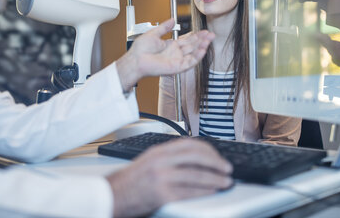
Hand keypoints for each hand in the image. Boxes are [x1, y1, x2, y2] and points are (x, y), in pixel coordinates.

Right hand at [106, 138, 232, 217]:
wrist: (112, 195)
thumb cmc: (131, 180)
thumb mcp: (149, 160)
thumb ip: (169, 157)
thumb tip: (195, 159)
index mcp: (159, 151)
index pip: (190, 144)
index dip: (209, 150)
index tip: (218, 157)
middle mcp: (161, 161)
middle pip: (197, 157)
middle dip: (216, 163)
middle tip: (227, 169)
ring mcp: (162, 177)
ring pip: (196, 175)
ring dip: (215, 179)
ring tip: (225, 182)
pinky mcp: (162, 194)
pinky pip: (189, 191)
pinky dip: (204, 191)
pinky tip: (212, 191)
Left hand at [116, 19, 214, 91]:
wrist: (136, 60)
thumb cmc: (141, 50)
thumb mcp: (154, 33)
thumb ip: (164, 27)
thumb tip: (172, 19)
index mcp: (171, 45)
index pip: (187, 40)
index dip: (196, 35)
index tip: (203, 31)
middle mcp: (175, 53)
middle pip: (193, 45)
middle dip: (202, 39)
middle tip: (210, 33)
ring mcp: (177, 60)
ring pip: (193, 53)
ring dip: (202, 46)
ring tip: (209, 39)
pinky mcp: (177, 67)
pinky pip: (190, 62)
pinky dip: (198, 56)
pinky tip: (203, 49)